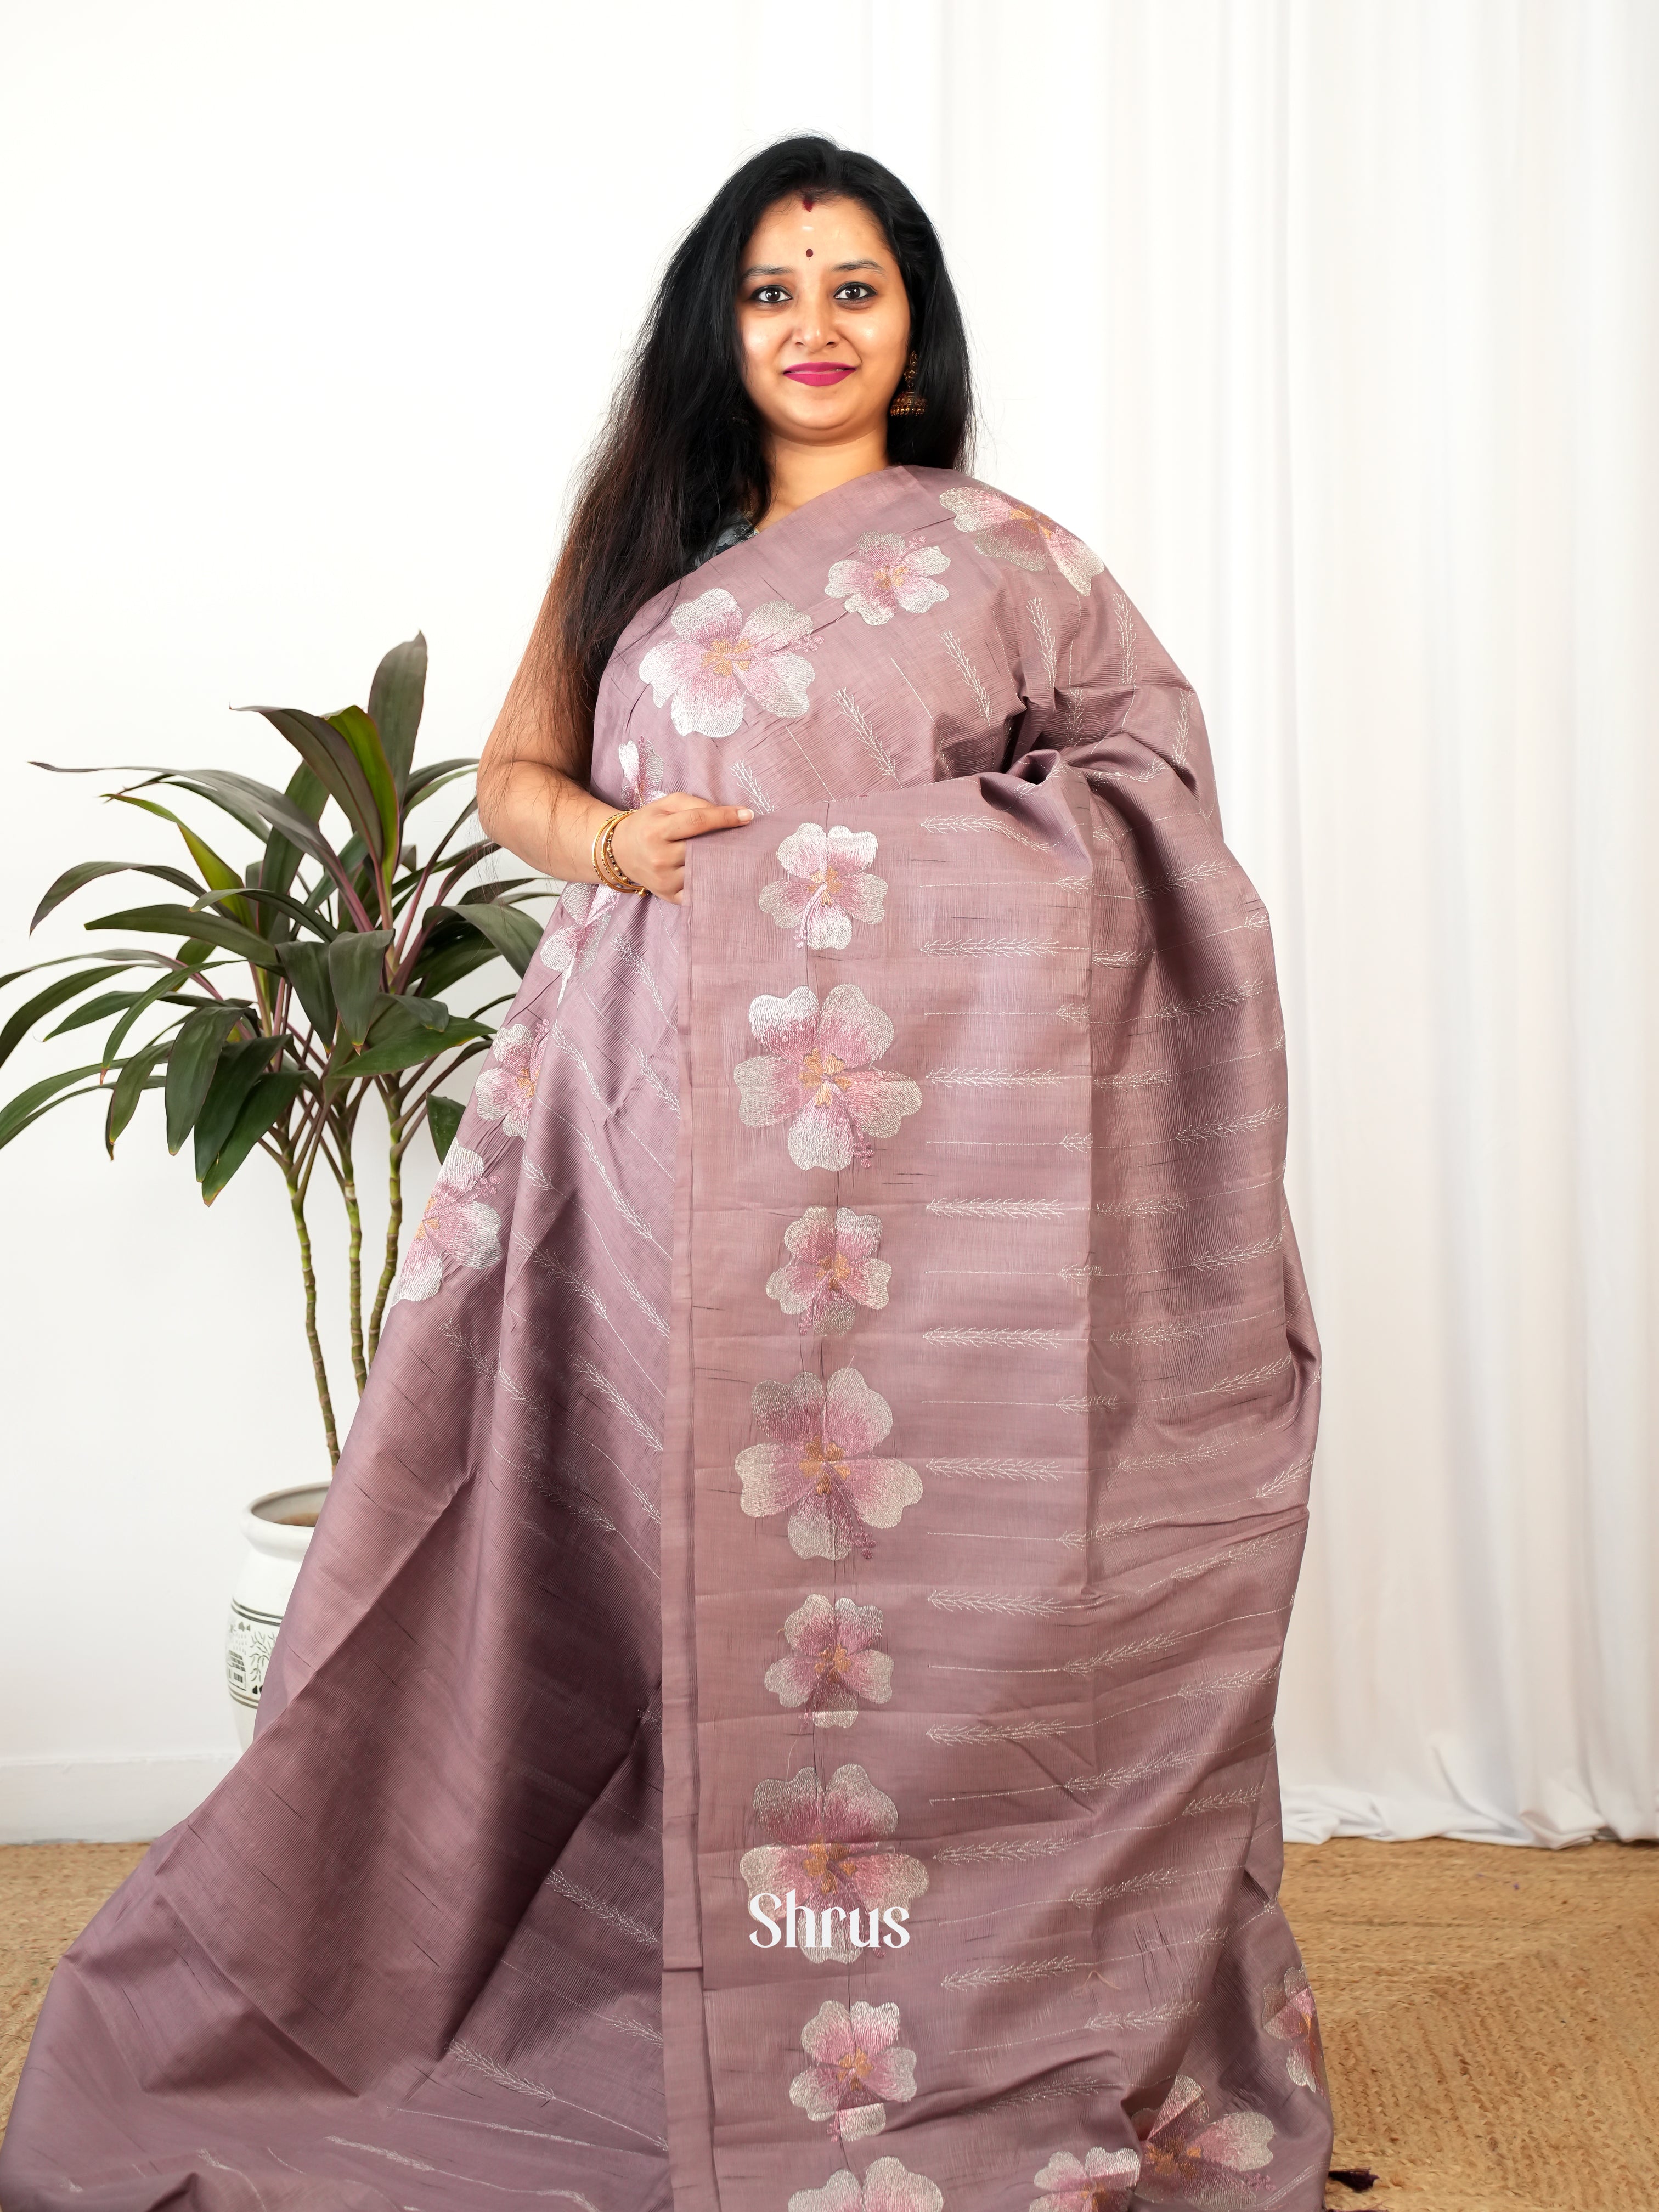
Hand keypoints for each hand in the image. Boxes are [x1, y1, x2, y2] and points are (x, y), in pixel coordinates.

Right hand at [608, 792, 753, 903]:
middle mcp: (660, 858)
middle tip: (747, 837)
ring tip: (739, 855)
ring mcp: (665, 881)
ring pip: (705, 872)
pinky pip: (700, 892)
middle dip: (728, 842)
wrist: (622, 852)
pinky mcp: (671, 897)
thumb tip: (727, 813)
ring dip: (725, 863)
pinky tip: (726, 874)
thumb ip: (694, 804)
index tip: (748, 815)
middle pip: (704, 849)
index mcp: (657, 831)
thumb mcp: (666, 804)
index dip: (725, 817)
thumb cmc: (649, 823)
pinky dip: (715, 883)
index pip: (697, 822)